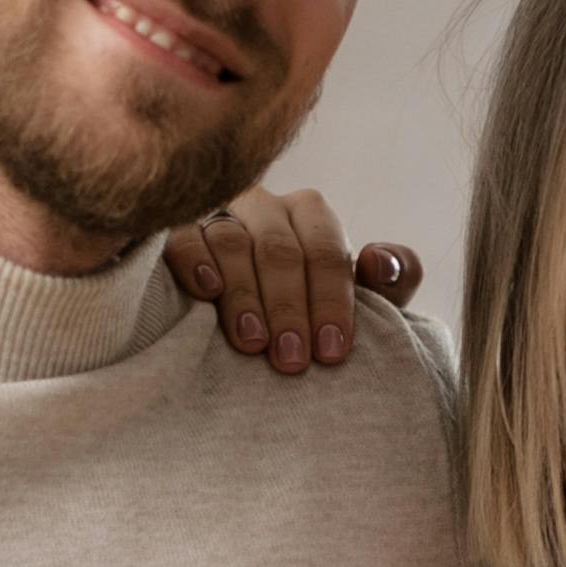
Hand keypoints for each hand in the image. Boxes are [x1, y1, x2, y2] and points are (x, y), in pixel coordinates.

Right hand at [163, 186, 422, 372]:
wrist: (258, 326)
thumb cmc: (312, 312)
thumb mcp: (363, 301)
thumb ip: (391, 280)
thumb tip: (381, 261)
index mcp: (310, 214)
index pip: (326, 250)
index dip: (332, 301)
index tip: (331, 351)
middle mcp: (264, 206)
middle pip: (279, 248)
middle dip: (289, 307)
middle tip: (292, 360)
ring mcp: (216, 216)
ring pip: (231, 242)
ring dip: (244, 296)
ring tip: (253, 344)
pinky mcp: (174, 232)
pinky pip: (180, 237)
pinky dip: (194, 260)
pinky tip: (206, 291)